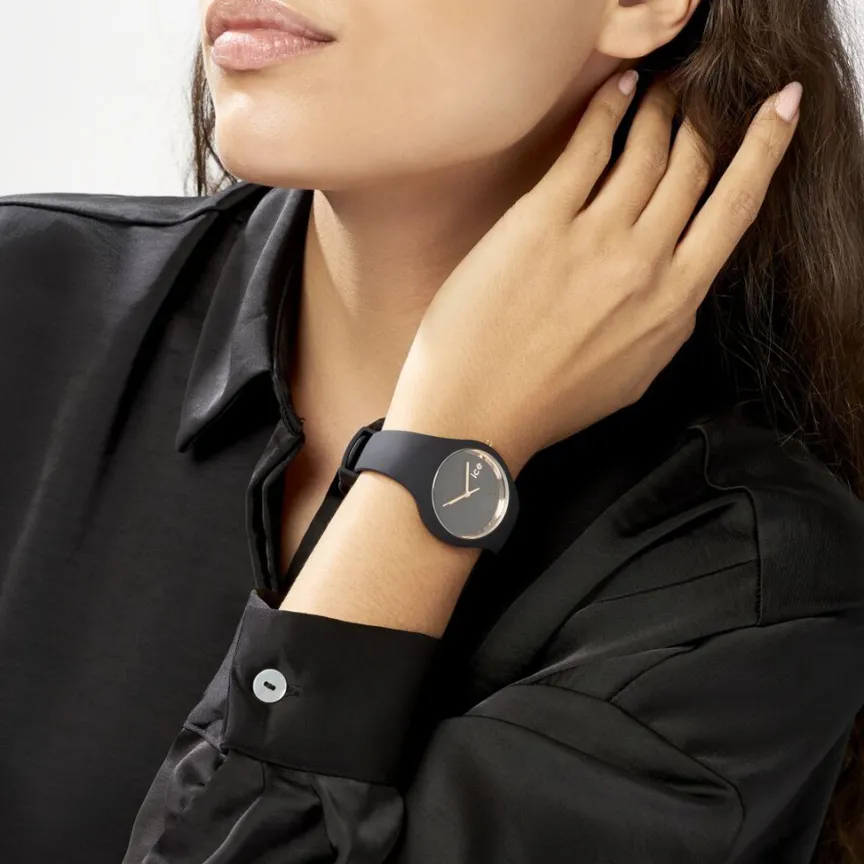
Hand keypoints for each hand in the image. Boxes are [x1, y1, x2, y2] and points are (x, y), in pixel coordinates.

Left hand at [383, 71, 800, 475]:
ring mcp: (595, 239)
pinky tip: (620, 89)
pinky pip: (589, 146)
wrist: (476, 415)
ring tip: (661, 90)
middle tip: (697, 98)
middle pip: (693, 166)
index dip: (763, 148)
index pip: (736, 207)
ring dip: (662, 109)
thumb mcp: (634, 374)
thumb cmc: (548, 402)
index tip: (775, 112)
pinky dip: (610, 108)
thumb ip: (666, 320)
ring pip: (648, 149)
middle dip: (703, 120)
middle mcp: (646, 264)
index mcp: (674, 303)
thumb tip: (682, 276)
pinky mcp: (541, 222)